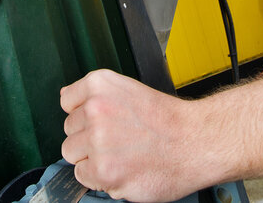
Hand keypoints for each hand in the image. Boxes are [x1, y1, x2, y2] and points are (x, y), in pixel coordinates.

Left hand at [59, 69, 207, 201]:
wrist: (196, 142)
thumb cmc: (167, 119)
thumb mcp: (129, 88)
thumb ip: (95, 94)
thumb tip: (67, 98)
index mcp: (99, 85)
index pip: (67, 102)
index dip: (85, 113)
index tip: (102, 119)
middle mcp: (95, 110)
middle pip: (69, 130)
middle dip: (88, 137)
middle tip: (118, 139)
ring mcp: (98, 142)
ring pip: (72, 155)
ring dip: (91, 158)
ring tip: (120, 154)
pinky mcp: (104, 171)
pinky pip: (84, 177)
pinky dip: (100, 178)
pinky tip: (123, 168)